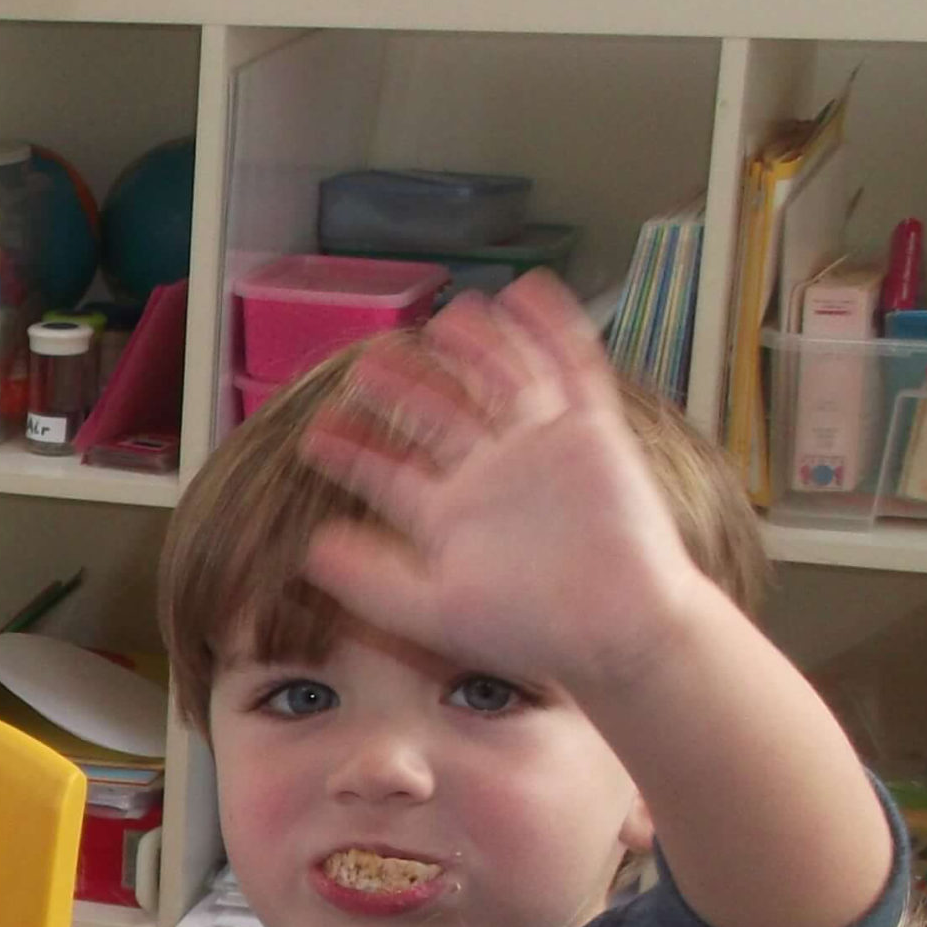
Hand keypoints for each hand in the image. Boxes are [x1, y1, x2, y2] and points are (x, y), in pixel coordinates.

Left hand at [303, 272, 712, 693]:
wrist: (616, 632)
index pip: (389, 472)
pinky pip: (571, 369)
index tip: (316, 433)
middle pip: (439, 413)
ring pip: (500, 380)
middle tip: (369, 358)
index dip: (353, 451)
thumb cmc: (530, 630)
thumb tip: (309, 550)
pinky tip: (527, 294)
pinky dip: (552, 329)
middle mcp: (490, 476)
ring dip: (474, 346)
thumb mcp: (433, 611)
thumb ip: (369, 581)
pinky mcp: (590, 432)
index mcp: (450, 516)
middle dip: (403, 386)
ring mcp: (540, 449)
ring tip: (445, 318)